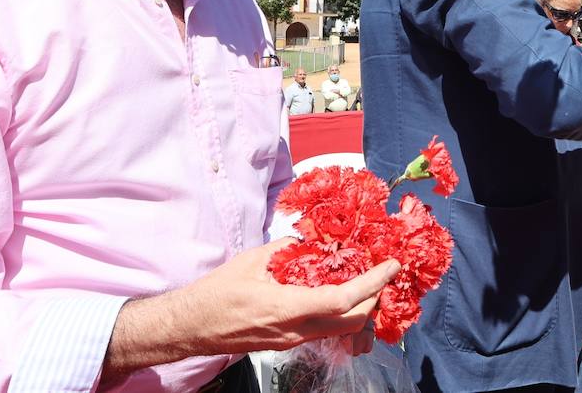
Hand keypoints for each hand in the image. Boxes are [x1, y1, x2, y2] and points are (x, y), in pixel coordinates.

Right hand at [181, 241, 397, 353]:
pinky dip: (339, 312)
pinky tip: (334, 291)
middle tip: (380, 273)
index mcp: (287, 308)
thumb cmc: (215, 294)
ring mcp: (291, 340)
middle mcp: (294, 330)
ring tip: (362, 279)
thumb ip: (288, 249)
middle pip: (352, 322)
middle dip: (374, 298)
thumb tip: (313, 240)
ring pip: (340, 329)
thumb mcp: (253, 260)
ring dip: (358, 307)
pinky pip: (323, 329)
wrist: (191, 327)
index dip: (372, 284)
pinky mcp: (287, 342)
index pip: (343, 300)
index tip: (390, 267)